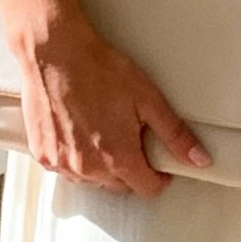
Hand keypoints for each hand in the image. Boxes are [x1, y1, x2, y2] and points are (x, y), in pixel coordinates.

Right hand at [10, 2, 210, 196]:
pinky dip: (75, 157)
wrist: (54, 53)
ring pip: (92, 180)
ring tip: (101, 129)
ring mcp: (62, 164)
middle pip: (120, 186)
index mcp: (119, 158)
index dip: (158, 176)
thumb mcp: (148, 99)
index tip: (157, 162)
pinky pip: (66, 169)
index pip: (148, 189)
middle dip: (129, 168)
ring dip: (101, 165)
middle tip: (128, 136)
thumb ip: (175, 135)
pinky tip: (77, 131)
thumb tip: (199, 159)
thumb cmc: (97, 70)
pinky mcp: (42, 154)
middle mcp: (89, 169)